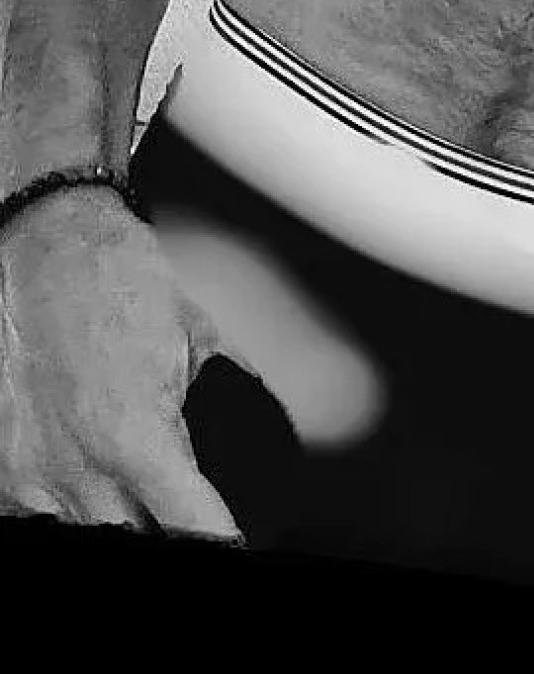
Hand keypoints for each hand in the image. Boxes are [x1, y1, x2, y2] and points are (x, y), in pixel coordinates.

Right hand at [0, 186, 263, 537]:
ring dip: (120, 517)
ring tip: (134, 485)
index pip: (195, 530)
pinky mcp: (3, 472)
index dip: (223, 539)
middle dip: (168, 526)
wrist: (45, 244)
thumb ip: (229, 390)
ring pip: (90, 534)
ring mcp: (32, 478)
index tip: (234, 537)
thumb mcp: (196, 335)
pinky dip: (71, 506)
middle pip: (141, 541)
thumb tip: (256, 428)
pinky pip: (42, 516)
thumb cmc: (117, 279)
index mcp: (136, 439)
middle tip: (182, 500)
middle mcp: (80, 471)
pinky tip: (90, 481)